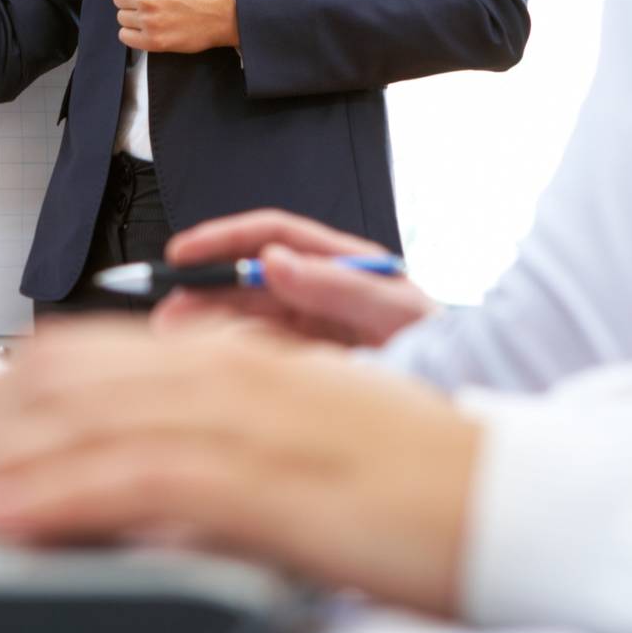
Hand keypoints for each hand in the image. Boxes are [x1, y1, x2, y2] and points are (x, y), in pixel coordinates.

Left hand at [0, 322, 482, 616]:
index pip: (77, 363)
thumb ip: (217, 449)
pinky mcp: (271, 482)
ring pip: (78, 425)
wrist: (529, 504)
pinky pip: (139, 479)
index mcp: (234, 361)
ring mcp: (248, 421)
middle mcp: (230, 374)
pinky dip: (58, 498)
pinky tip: (3, 523)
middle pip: (56, 385)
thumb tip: (131, 483)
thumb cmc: (423, 489)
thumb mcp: (300, 451)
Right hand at [151, 209, 439, 346]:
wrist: (466, 396)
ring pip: (247, 315)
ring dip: (207, 320)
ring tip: (172, 334)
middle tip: (165, 303)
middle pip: (249, 276)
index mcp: (343, 263)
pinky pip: (259, 351)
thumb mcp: (394, 311)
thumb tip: (276, 261)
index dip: (224, 239)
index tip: (185, 252)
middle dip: (204, 286)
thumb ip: (336, 286)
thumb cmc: (442, 346)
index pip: (272, 235)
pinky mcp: (311, 364)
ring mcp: (315, 328)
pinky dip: (228, 352)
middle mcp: (323, 290)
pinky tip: (205, 359)